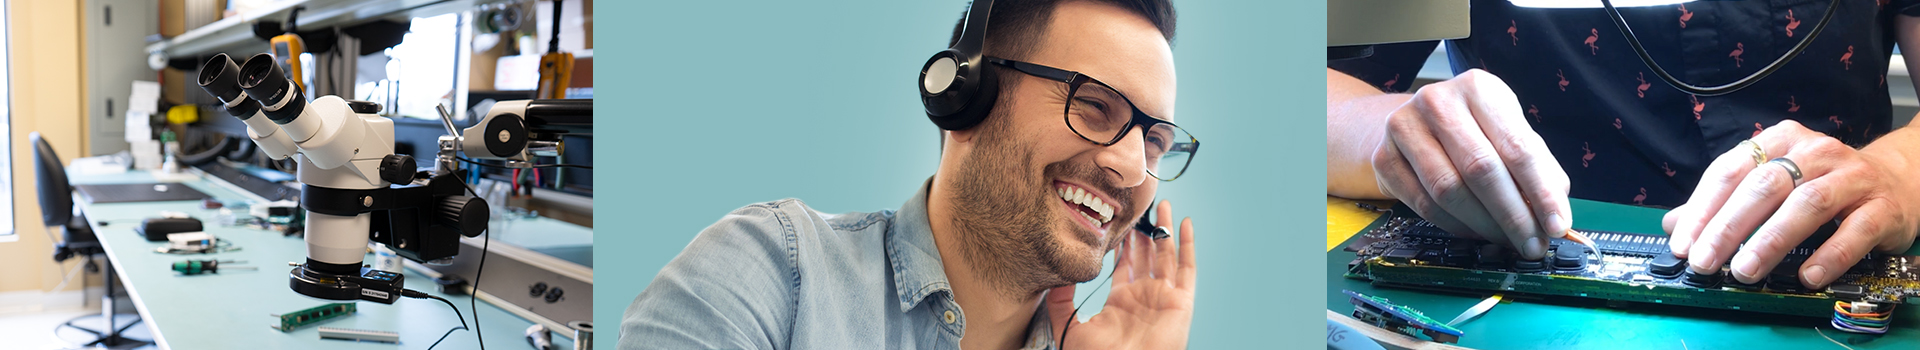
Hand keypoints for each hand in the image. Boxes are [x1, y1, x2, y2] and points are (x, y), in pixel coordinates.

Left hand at [1048, 200, 1194, 349]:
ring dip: (1165, 229)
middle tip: (1139, 205)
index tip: (1116, 219)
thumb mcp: (1070, 326)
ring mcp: (1163, 297)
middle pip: (1146, 255)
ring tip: (1161, 204)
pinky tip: (1185, 223)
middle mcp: (1143, 296)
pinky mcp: (1181, 301)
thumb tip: (1058, 274)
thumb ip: (1061, 300)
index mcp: (1120, 301)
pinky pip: (1188, 268)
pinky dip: (1188, 244)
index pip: (1123, 264)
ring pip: (1166, 255)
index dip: (1121, 242)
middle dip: (1143, 230)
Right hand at [1371, 69, 1572, 259]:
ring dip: (1484, 225)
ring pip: (1448, 190)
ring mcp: (1403, 128)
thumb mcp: (1510, 133)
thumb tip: (1556, 216)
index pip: (1517, 147)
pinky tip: (1475, 231)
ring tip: (1507, 240)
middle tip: (1533, 244)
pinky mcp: (1384, 158)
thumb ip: (1538, 169)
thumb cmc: (1474, 130)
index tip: (1558, 225)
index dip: (1540, 191)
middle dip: (1513, 215)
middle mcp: (1436, 101)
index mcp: (1478, 88)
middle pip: (1480, 169)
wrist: (1414, 123)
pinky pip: (1423, 205)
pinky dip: (1455, 226)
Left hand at [1664, 120, 1919, 287]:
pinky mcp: (1882, 206)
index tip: (1684, 243)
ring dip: (1771, 240)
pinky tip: (1807, 276)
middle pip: (1764, 186)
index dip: (1702, 208)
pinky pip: (1855, 230)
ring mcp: (1851, 176)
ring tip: (1745, 270)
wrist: (1897, 181)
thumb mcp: (1773, 183)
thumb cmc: (1823, 184)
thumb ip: (1725, 202)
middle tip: (1706, 261)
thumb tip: (1675, 225)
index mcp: (1779, 141)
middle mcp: (1815, 152)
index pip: (1731, 171)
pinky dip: (1829, 255)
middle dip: (1729, 226)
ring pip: (1807, 204)